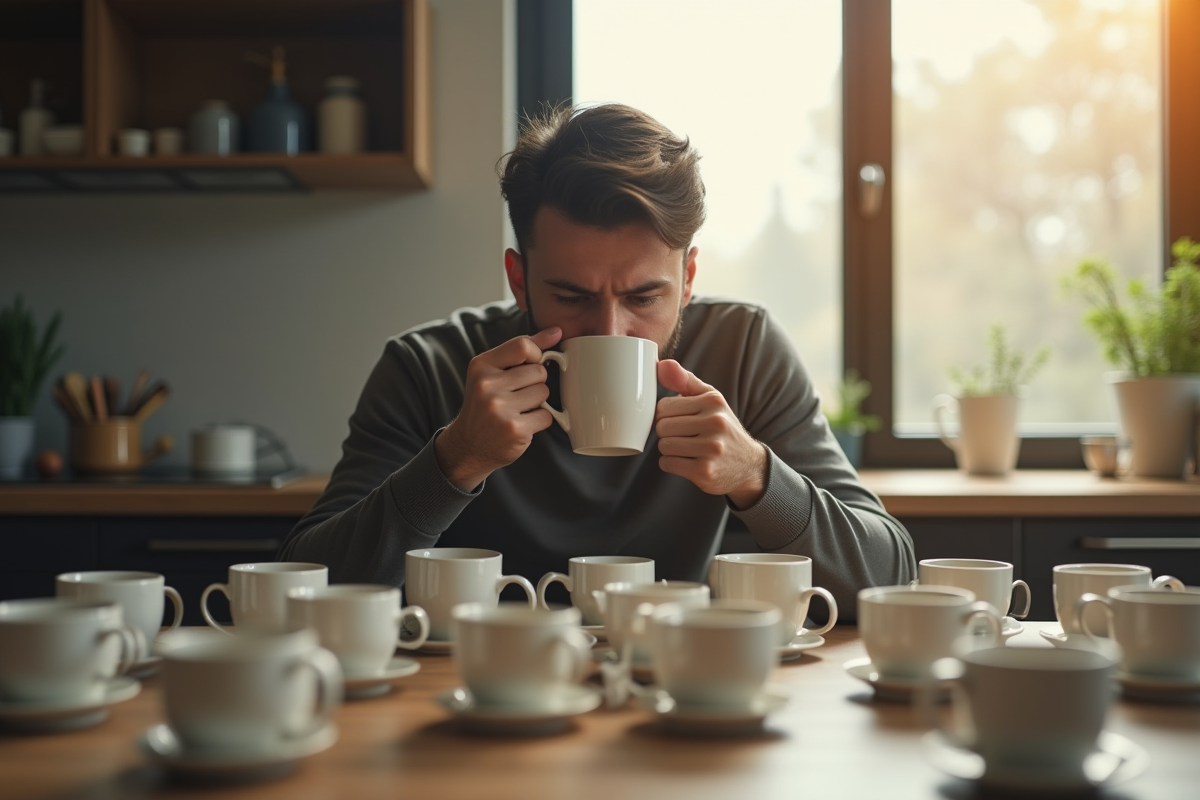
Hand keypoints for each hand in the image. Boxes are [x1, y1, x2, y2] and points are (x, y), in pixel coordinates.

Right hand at [435, 327, 562, 490]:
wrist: (469, 446)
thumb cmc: (485, 405)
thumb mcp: (492, 372)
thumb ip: (522, 350)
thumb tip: (556, 331)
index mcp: (481, 366)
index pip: (523, 346)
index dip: (536, 354)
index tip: (531, 364)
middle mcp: (487, 386)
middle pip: (539, 371)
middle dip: (536, 383)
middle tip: (518, 395)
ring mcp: (500, 408)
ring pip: (544, 393)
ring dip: (538, 402)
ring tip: (519, 409)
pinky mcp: (514, 429)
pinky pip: (546, 416)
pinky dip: (540, 420)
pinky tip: (523, 423)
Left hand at [655, 360, 767, 508]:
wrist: (749, 465)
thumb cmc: (723, 428)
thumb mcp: (710, 399)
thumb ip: (685, 380)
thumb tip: (661, 365)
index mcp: (713, 402)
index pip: (663, 406)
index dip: (665, 415)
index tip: (678, 420)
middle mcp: (715, 423)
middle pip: (662, 427)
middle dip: (666, 433)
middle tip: (683, 437)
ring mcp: (711, 449)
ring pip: (663, 446)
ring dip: (669, 449)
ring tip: (687, 449)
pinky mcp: (705, 471)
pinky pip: (667, 464)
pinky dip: (672, 464)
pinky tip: (688, 461)